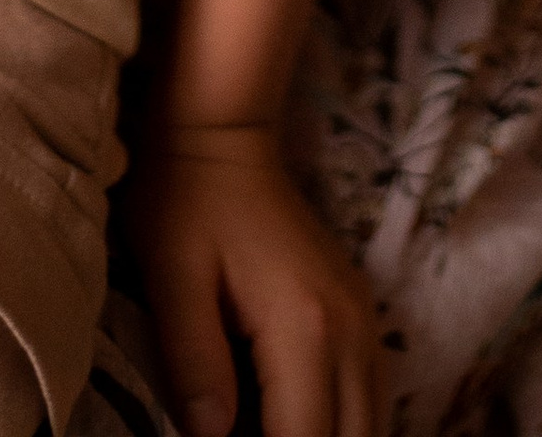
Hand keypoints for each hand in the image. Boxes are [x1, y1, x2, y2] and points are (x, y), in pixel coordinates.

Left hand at [133, 121, 381, 436]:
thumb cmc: (185, 203)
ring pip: (370, 426)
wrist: (222, 134)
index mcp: (303, 329)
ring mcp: (363, 320)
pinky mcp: (359, 312)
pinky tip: (300, 424)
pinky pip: (369, 397)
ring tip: (272, 430)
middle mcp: (350, 331)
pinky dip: (342, 426)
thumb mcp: (171, 282)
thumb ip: (193, 366)